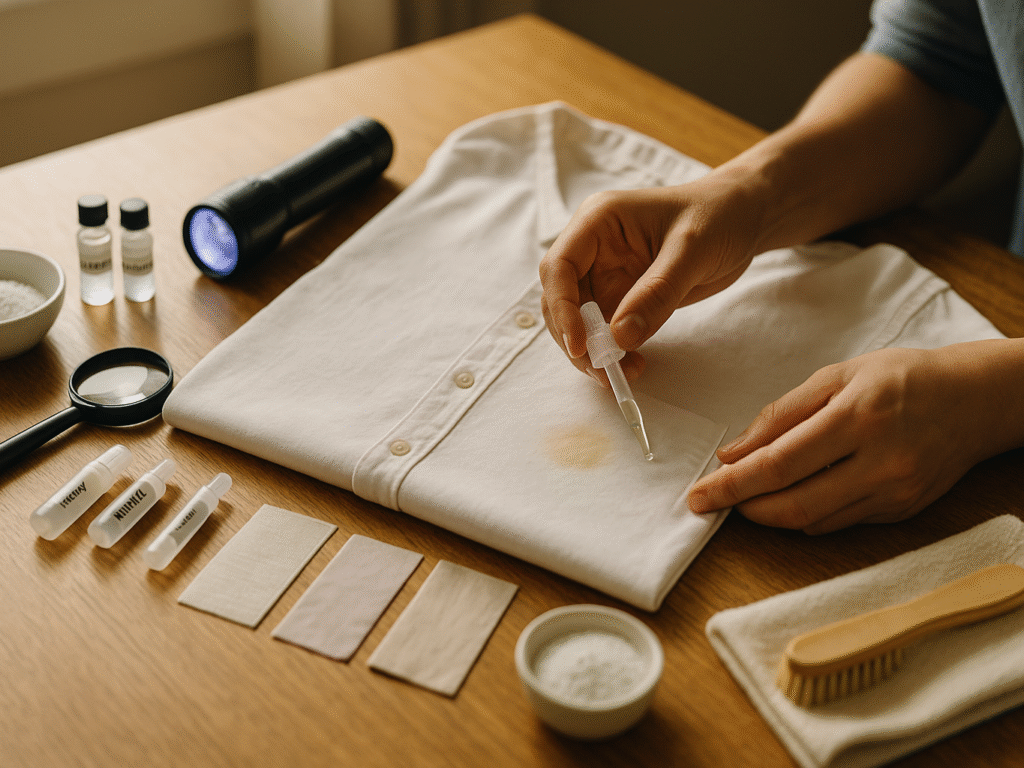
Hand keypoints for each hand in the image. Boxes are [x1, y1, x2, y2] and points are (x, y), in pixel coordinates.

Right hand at [539, 176, 766, 380]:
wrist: (742, 218)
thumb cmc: (718, 216)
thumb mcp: (691, 250)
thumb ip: (657, 292)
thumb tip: (620, 337)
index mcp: (597, 222)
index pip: (559, 267)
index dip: (562, 308)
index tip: (581, 346)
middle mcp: (593, 249)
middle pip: (560, 299)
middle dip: (575, 338)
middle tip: (604, 371)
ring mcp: (605, 274)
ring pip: (578, 321)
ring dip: (593, 352)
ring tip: (623, 374)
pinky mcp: (621, 296)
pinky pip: (604, 330)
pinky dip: (612, 353)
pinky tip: (632, 365)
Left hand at [686, 345, 1009, 533]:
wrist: (976, 400)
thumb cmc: (901, 377)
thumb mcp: (838, 375)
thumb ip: (781, 414)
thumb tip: (733, 452)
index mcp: (857, 417)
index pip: (778, 464)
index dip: (731, 485)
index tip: (699, 494)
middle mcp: (879, 462)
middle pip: (793, 503)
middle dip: (743, 507)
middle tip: (711, 501)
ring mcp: (894, 492)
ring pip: (814, 521)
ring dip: (769, 515)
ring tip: (744, 498)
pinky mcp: (902, 511)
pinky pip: (838, 523)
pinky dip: (804, 515)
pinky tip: (788, 498)